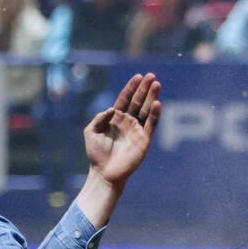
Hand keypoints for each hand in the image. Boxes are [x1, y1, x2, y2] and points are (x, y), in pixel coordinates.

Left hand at [83, 72, 160, 188]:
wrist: (104, 173)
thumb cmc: (96, 153)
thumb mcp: (90, 132)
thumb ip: (99, 118)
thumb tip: (113, 109)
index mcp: (116, 118)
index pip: (125, 99)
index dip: (131, 87)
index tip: (138, 76)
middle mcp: (128, 122)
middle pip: (138, 101)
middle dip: (144, 88)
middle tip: (151, 75)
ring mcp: (137, 130)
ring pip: (146, 110)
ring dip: (152, 97)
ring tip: (156, 84)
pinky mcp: (144, 139)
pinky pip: (151, 124)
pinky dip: (154, 114)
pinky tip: (157, 103)